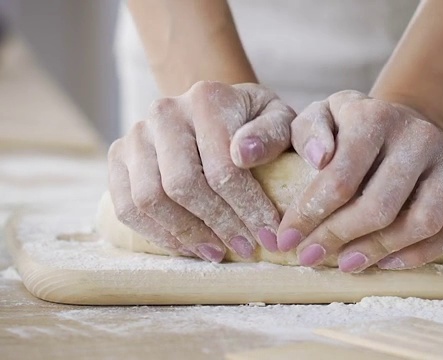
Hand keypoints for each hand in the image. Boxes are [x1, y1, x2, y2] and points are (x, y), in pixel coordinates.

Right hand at [108, 81, 294, 261]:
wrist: (214, 108)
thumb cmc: (252, 120)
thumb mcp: (277, 118)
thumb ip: (272, 134)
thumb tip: (245, 155)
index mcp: (206, 99)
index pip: (222, 167)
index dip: (247, 208)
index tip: (268, 235)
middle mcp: (164, 112)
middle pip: (183, 185)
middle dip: (218, 224)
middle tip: (245, 247)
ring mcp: (136, 134)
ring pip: (150, 199)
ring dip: (186, 234)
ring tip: (217, 251)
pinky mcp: (118, 156)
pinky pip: (126, 207)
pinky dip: (156, 234)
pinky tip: (188, 246)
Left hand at [276, 90, 442, 271]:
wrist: (409, 122)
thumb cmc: (355, 128)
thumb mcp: (324, 115)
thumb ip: (309, 130)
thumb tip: (319, 158)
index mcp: (376, 116)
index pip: (340, 178)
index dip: (309, 216)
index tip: (287, 241)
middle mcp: (420, 133)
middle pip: (379, 206)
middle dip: (338, 239)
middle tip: (312, 258)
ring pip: (421, 223)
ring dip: (378, 251)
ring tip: (347, 264)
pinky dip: (421, 255)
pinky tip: (388, 263)